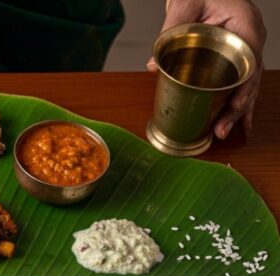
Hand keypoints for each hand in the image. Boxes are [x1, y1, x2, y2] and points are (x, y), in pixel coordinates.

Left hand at [148, 0, 266, 138]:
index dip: (244, 87)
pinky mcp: (237, 55)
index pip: (251, 61)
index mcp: (246, 24)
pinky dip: (238, 101)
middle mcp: (252, 38)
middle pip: (250, 79)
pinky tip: (236, 122)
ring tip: (224, 132)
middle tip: (222, 130)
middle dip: (239, 107)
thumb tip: (153, 66)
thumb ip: (169, 31)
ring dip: (238, 110)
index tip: (234, 106)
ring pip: (248, 83)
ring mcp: (247, 47)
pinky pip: (241, 80)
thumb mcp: (184, 5)